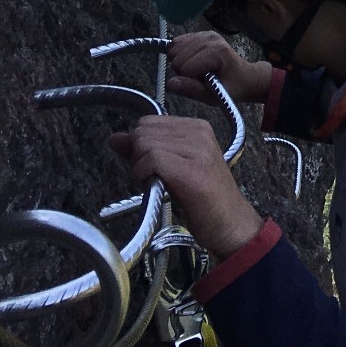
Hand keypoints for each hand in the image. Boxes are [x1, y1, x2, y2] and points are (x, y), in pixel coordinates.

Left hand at [110, 115, 263, 259]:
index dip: (139, 145)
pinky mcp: (190, 170)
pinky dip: (142, 174)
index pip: (149, 121)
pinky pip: (151, 159)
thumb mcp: (174, 167)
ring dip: (139, 167)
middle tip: (151, 177)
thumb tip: (114, 138)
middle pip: (143, 131)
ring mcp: (197, 149)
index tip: (148, 166)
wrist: (231, 225)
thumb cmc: (203, 201)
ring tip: (155, 184)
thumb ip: (146, 150)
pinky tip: (153, 186)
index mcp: (198, 127)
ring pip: (145, 144)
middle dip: (136, 155)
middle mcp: (199, 132)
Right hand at [167, 31, 271, 106]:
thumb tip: (170, 83)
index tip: (203, 82)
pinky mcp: (200, 33)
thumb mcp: (212, 95)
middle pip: (177, 57)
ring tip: (196, 68)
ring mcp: (206, 33)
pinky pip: (177, 41)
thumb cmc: (230, 88)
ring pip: (174, 48)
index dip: (188, 80)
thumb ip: (191, 89)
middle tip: (199, 76)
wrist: (243, 77)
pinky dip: (179, 53)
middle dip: (183, 70)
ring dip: (180, 62)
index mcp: (217, 52)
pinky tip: (192, 60)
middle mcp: (211, 38)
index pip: (184, 68)